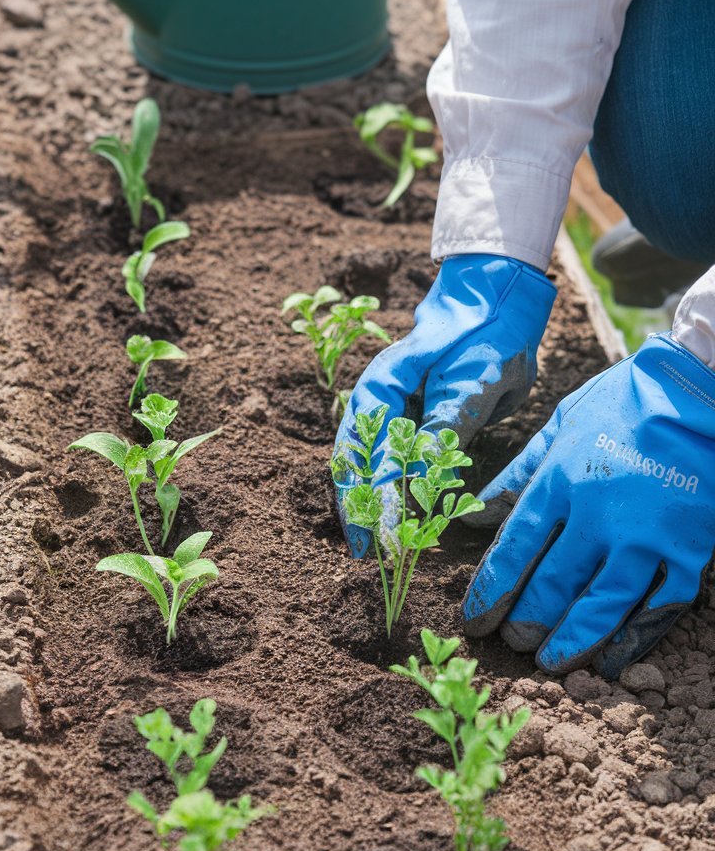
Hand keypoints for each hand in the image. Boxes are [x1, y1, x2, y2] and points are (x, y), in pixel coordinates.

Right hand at [332, 254, 556, 555]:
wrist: (498, 297)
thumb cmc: (485, 332)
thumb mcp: (473, 379)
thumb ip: (446, 424)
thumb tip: (423, 472)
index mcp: (384, 383)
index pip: (371, 452)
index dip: (378, 498)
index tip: (389, 536)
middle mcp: (378, 396)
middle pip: (352, 460)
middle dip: (360, 509)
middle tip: (371, 554)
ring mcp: (390, 404)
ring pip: (362, 462)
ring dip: (367, 502)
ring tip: (373, 542)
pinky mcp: (408, 414)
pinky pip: (386, 457)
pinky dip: (386, 487)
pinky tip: (392, 513)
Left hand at [463, 334, 714, 678]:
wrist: (698, 390)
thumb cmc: (625, 401)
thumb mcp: (561, 425)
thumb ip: (519, 473)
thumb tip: (473, 513)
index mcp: (560, 481)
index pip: (514, 549)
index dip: (491, 591)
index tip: (475, 621)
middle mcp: (597, 515)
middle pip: (552, 584)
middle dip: (527, 622)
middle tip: (513, 645)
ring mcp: (645, 536)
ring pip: (601, 605)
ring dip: (573, 640)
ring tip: (551, 663)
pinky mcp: (687, 549)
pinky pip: (658, 606)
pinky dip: (634, 637)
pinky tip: (614, 658)